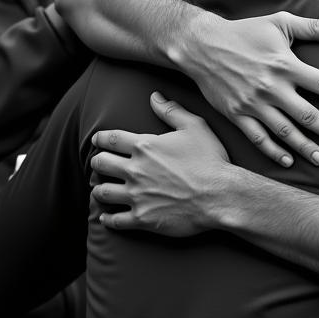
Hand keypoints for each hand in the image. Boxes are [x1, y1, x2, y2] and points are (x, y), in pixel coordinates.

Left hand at [90, 92, 232, 235]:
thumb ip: (172, 111)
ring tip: (101, 189)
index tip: (99, 140)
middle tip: (100, 163)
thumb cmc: (210, 160)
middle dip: (98, 161)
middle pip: (101, 163)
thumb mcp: (195, 127)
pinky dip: (107, 219)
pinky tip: (107, 216)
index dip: (101, 138)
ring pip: (102, 192)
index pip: (111, 139)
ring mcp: (136, 196)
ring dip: (99, 189)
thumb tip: (154, 96)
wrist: (220, 196)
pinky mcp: (142, 218)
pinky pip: (114, 220)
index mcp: (145, 146)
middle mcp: (135, 170)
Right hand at [182, 11, 318, 166]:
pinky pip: (258, 138)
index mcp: (286, 65)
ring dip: (305, 146)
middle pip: (308, 114)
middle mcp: (271, 87)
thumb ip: (314, 27)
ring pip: (284, 131)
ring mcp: (253, 103)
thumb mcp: (280, 23)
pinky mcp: (236, 114)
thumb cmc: (245, 32)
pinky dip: (273, 152)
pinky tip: (289, 162)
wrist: (201, 45)